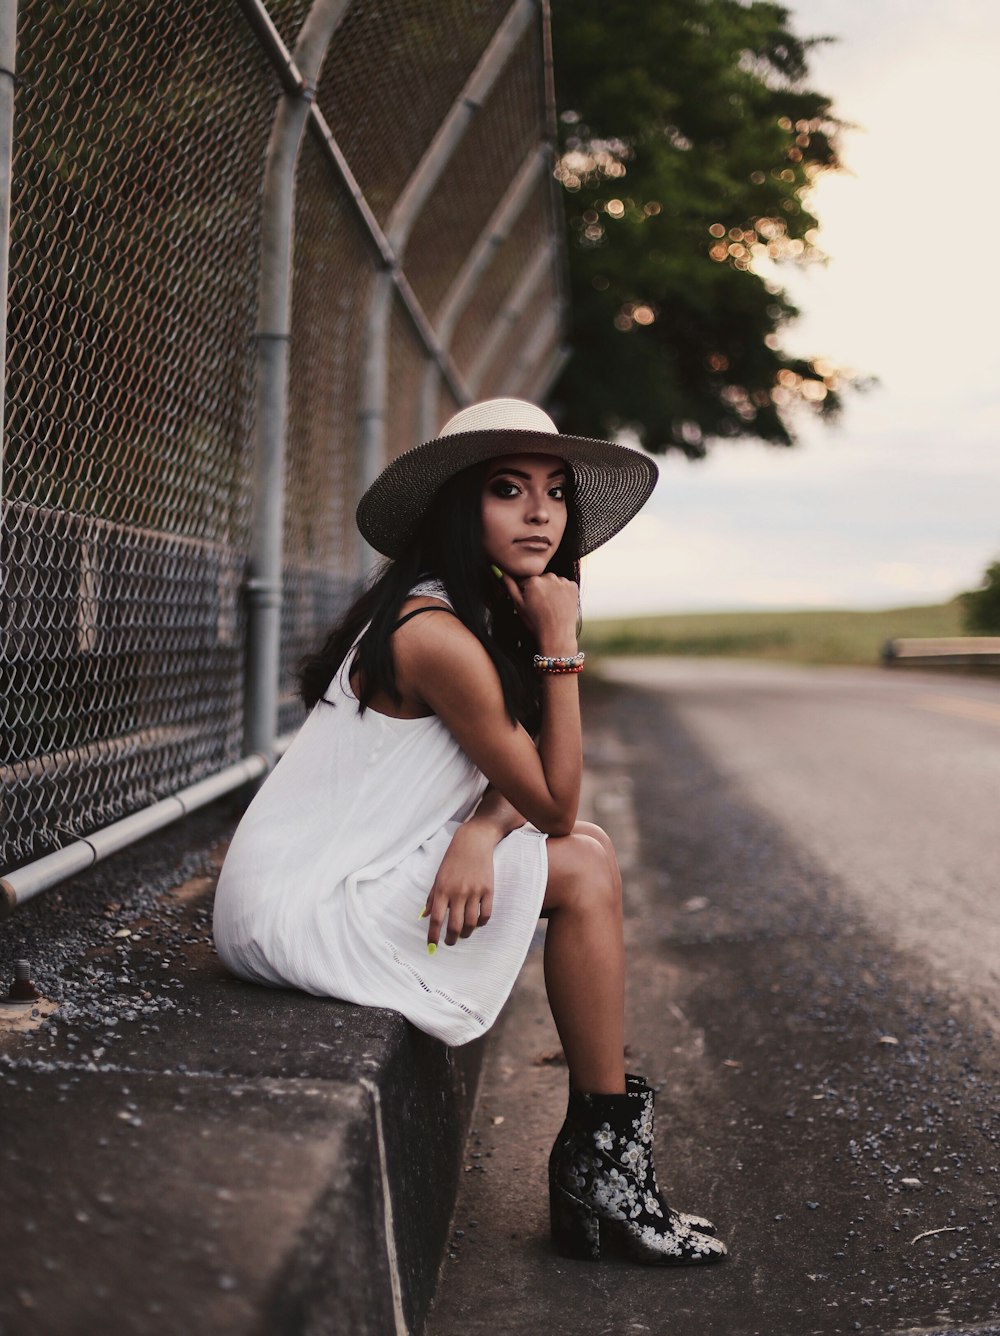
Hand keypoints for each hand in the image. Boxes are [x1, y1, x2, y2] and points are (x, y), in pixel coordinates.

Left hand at [423, 823, 495, 947]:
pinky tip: (477, 923)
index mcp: (442, 889)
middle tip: (450, 941)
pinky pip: (485, 915)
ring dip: (466, 933)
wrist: (473, 842)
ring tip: (463, 934)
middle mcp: (458, 892)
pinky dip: (481, 923)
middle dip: (451, 939)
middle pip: (455, 926)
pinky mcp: (488, 890)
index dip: (433, 936)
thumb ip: (432, 898)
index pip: (436, 919)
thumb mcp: (438, 877)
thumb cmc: (453, 860)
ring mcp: (474, 892)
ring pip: (471, 924)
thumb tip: (425, 916)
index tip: (432, 946)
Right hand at [500, 571, 578, 653]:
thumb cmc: (535, 622)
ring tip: (550, 606)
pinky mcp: (573, 586)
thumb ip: (509, 586)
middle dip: (538, 589)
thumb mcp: (518, 605)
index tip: (530, 604)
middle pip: (539, 580)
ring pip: (552, 582)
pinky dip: (561, 592)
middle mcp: (549, 576)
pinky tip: (559, 604)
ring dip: (550, 590)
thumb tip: (502, 572)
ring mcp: (563, 581)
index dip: (525, 593)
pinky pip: (564, 585)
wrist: (557, 635)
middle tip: (540, 607)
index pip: (525, 581)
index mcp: (533, 580)